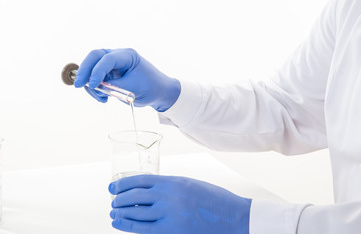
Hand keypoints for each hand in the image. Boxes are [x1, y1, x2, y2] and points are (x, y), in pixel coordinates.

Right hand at [74, 48, 180, 111]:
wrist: (158, 92)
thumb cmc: (151, 87)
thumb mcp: (133, 88)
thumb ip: (113, 86)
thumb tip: (94, 86)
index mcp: (127, 55)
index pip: (107, 59)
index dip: (97, 72)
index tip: (93, 86)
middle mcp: (118, 56)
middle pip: (94, 57)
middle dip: (85, 70)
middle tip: (79, 85)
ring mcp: (112, 64)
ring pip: (92, 68)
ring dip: (91, 83)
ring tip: (102, 98)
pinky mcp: (109, 73)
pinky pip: (96, 78)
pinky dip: (95, 88)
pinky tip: (103, 98)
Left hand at [108, 175, 251, 233]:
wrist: (234, 216)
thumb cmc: (212, 198)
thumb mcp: (188, 184)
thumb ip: (167, 186)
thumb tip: (145, 190)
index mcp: (173, 181)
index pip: (140, 180)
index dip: (122, 183)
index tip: (113, 187)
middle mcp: (169, 196)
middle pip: (134, 196)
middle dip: (119, 199)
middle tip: (113, 201)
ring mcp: (170, 215)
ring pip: (136, 212)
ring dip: (120, 212)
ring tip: (113, 212)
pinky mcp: (172, 231)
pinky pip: (143, 229)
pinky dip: (128, 226)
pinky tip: (119, 223)